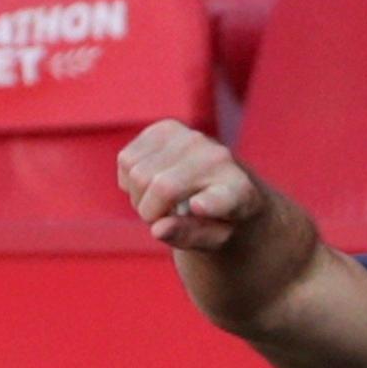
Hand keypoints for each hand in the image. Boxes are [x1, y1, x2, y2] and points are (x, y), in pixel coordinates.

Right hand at [117, 120, 262, 251]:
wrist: (221, 185)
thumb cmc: (217, 221)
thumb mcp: (211, 239)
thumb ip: (188, 236)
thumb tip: (159, 229)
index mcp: (240, 194)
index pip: (223, 198)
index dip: (209, 203)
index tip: (199, 206)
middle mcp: (220, 159)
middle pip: (161, 188)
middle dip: (149, 212)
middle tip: (163, 218)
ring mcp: (193, 139)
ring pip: (137, 173)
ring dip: (139, 196)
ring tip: (161, 201)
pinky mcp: (167, 128)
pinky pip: (126, 159)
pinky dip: (130, 179)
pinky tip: (152, 181)